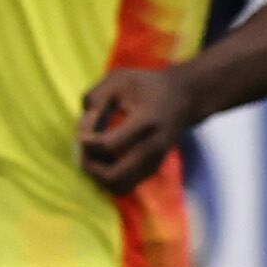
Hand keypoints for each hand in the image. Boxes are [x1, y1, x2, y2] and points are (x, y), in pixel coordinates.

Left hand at [77, 64, 199, 193]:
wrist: (183, 98)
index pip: (107, 145)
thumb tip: (83, 129)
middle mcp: (152, 148)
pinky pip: (123, 186)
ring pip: (118, 187)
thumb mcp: (118, 79)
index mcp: (145, 122)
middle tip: (84, 147)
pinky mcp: (151, 170)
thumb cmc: (145, 87)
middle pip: (112, 177)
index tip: (86, 126)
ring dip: (97, 174)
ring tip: (93, 152)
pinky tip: (104, 157)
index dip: (86, 140)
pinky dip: (106, 177)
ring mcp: (154, 162)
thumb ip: (95, 98)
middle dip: (89, 165)